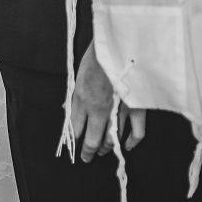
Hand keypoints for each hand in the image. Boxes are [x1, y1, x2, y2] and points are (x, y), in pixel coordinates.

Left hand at [71, 42, 145, 161]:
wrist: (120, 44)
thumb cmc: (98, 54)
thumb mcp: (79, 72)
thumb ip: (73, 93)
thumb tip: (65, 107)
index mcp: (82, 98)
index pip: (74, 128)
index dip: (73, 140)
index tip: (72, 146)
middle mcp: (98, 109)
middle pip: (92, 140)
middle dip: (88, 152)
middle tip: (87, 157)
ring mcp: (118, 110)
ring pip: (111, 139)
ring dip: (105, 147)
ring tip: (102, 150)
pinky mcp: (135, 108)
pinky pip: (135, 133)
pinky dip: (131, 142)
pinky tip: (126, 145)